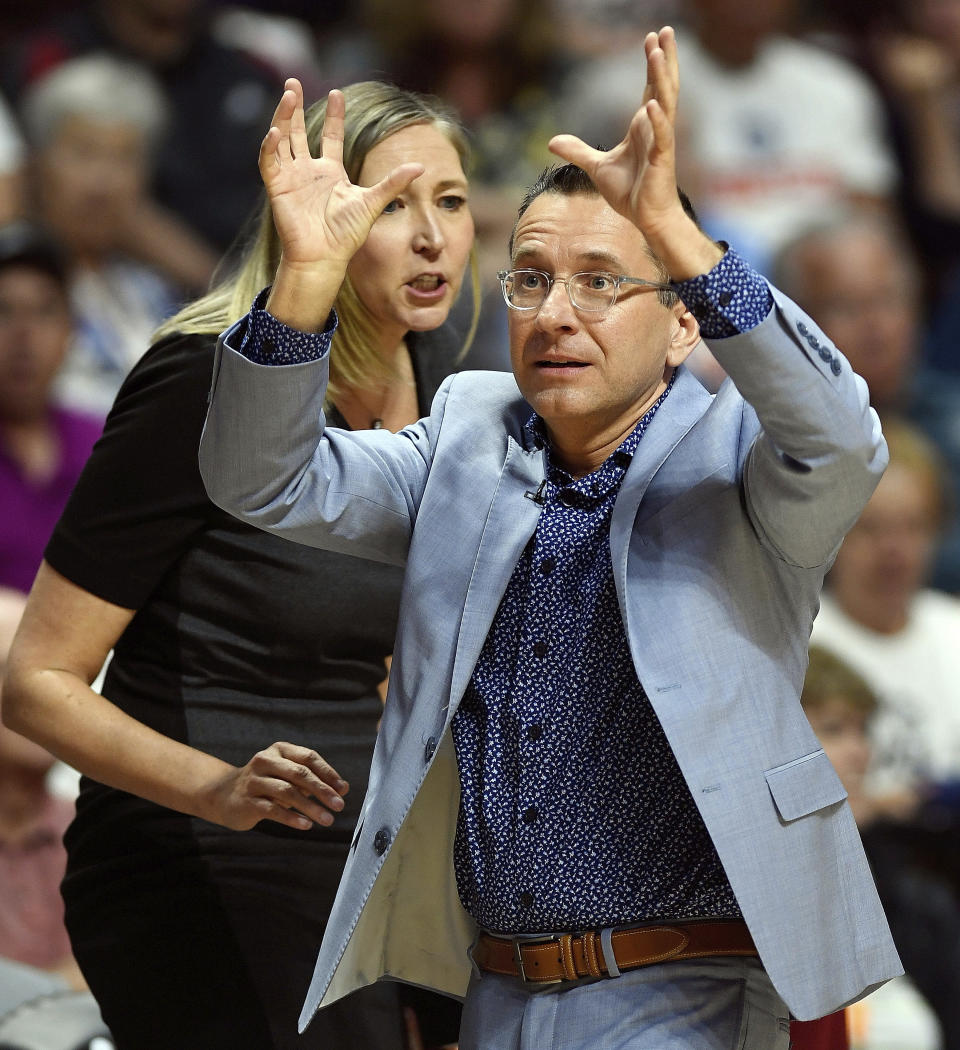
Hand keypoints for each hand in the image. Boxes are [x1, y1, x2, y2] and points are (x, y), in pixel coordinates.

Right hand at [203, 741, 348, 831]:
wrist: (224, 796)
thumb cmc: (266, 785)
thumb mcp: (289, 778)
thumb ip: (314, 781)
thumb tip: (344, 789)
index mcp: (280, 750)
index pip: (309, 757)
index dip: (328, 773)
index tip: (343, 790)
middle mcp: (266, 760)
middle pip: (300, 773)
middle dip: (322, 790)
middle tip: (339, 805)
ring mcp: (254, 780)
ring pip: (287, 792)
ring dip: (310, 806)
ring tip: (327, 819)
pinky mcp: (247, 800)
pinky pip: (273, 809)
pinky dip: (292, 817)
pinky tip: (306, 825)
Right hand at [259, 79, 423, 272]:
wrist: (325, 258)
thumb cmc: (346, 235)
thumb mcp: (373, 202)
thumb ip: (394, 183)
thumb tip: (421, 167)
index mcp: (331, 172)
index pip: (331, 136)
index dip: (334, 115)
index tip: (337, 92)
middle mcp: (309, 171)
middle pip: (299, 131)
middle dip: (296, 107)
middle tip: (293, 82)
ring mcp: (292, 178)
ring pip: (283, 140)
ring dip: (283, 117)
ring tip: (289, 95)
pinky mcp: (278, 188)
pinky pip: (269, 162)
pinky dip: (270, 147)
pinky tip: (277, 131)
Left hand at [548, 28, 680, 240]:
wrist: (648, 219)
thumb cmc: (631, 193)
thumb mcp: (597, 168)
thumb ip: (578, 151)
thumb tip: (552, 142)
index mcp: (643, 126)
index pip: (650, 87)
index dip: (652, 63)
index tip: (651, 37)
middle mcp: (655, 128)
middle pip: (663, 86)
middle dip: (665, 59)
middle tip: (666, 29)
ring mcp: (660, 143)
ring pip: (664, 104)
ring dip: (662, 79)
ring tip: (658, 53)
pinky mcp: (661, 161)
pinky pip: (661, 137)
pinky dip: (655, 121)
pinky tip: (649, 105)